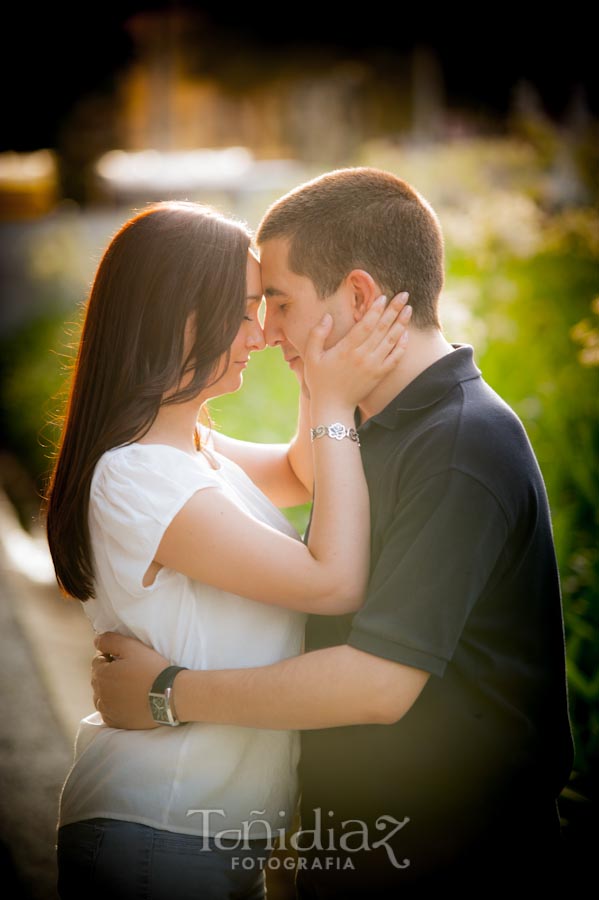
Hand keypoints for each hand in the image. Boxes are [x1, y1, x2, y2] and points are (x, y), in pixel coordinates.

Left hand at [92, 632, 168, 728]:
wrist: (169, 696)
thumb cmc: (151, 669)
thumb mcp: (132, 647)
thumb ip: (110, 640)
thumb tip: (96, 641)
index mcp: (101, 675)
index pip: (98, 660)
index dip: (111, 656)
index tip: (127, 659)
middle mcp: (99, 694)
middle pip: (99, 678)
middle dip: (110, 672)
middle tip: (131, 671)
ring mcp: (106, 710)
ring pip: (101, 695)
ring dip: (110, 690)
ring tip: (130, 686)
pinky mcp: (115, 722)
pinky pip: (108, 711)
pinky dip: (114, 705)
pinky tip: (128, 700)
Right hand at [303, 292, 410, 407]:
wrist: (333, 407)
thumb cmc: (320, 381)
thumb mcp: (311, 357)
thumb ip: (317, 334)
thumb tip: (327, 316)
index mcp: (346, 349)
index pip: (365, 324)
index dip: (375, 309)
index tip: (383, 296)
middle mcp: (362, 356)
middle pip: (381, 329)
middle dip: (393, 310)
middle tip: (404, 295)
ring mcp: (373, 367)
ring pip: (390, 341)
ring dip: (401, 324)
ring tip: (408, 310)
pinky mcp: (379, 376)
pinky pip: (394, 359)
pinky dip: (401, 346)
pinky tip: (405, 334)